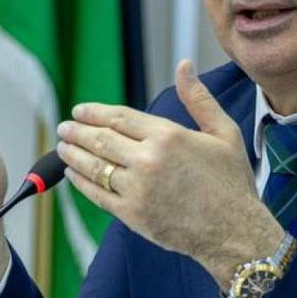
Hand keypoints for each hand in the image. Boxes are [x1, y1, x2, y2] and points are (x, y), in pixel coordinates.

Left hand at [56, 60, 283, 287]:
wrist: (234, 232)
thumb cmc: (231, 182)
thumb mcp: (223, 133)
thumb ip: (198, 99)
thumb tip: (184, 65)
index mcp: (168, 135)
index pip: (119, 117)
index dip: (94, 113)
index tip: (79, 111)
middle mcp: (148, 160)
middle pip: (101, 139)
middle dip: (76, 132)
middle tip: (63, 128)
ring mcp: (137, 189)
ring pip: (94, 166)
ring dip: (72, 155)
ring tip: (61, 148)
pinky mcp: (132, 215)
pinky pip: (97, 194)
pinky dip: (81, 182)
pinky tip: (73, 174)